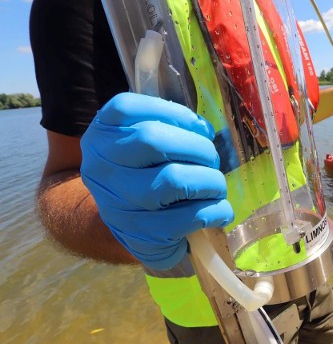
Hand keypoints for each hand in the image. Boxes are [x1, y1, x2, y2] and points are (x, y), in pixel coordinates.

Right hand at [80, 93, 233, 269]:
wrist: (135, 233)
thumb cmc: (147, 178)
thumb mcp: (140, 147)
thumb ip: (165, 127)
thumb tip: (203, 129)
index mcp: (99, 137)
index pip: (125, 108)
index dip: (175, 113)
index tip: (200, 128)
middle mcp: (100, 168)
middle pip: (153, 140)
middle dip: (198, 147)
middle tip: (212, 159)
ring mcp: (119, 205)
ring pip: (174, 179)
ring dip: (210, 180)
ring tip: (216, 186)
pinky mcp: (142, 235)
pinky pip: (190, 215)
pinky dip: (216, 210)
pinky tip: (221, 211)